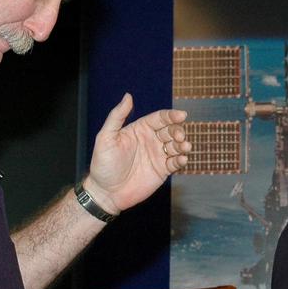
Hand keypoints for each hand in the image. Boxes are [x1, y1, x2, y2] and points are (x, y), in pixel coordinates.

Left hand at [83, 94, 189, 214]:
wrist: (105, 192)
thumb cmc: (103, 164)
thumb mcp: (105, 137)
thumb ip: (117, 116)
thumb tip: (128, 96)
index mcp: (140, 129)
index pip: (159, 118)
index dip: (171, 115)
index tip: (181, 115)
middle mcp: (151, 140)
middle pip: (171, 130)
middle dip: (178, 131)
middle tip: (180, 136)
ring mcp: (157, 155)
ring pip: (176, 146)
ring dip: (183, 145)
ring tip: (184, 147)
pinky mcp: (162, 171)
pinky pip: (175, 163)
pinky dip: (181, 160)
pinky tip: (181, 160)